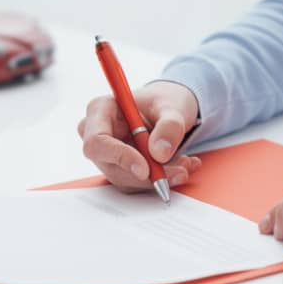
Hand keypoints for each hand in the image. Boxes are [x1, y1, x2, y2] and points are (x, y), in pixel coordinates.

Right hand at [78, 81, 202, 190]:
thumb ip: (169, 127)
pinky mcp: (120, 168)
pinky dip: (161, 178)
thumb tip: (159, 153)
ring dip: (159, 177)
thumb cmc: (164, 101)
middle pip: (112, 166)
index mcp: (100, 110)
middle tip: (179, 171)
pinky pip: (137, 182)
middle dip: (148, 174)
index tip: (145, 169)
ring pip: (126, 178)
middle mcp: (97, 134)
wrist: (168, 110)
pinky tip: (180, 166)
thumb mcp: (173, 106)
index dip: (119, 157)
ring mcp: (107, 154)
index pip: (97, 141)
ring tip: (185, 164)